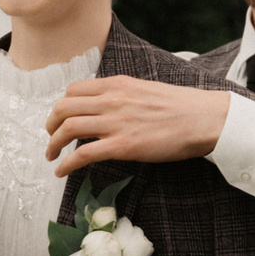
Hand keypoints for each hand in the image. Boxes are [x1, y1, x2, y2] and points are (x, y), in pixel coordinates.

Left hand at [46, 77, 229, 174]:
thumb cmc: (182, 107)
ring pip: (68, 129)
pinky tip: (61, 171)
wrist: (203, 118)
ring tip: (51, 155)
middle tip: (51, 137)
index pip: (74, 90)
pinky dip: (67, 163)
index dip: (62, 105)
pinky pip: (83, 154)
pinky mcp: (122, 146)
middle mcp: (112, 100)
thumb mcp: (146, 89)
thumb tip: (109, 107)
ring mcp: (116, 123)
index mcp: (117, 84)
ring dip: (53, 144)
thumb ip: (124, 95)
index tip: (61, 118)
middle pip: (64, 108)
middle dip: (51, 124)